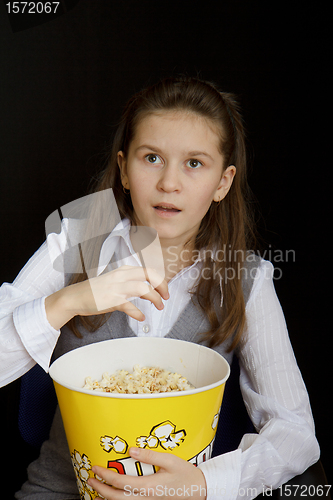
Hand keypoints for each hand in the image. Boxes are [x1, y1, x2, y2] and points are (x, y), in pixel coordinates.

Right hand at [45, 265, 168, 329]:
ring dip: (155, 299)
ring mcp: (117, 288)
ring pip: (144, 289)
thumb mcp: (115, 281)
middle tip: (166, 297)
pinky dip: (138, 313)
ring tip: (159, 307)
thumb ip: (130, 284)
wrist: (75, 297)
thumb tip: (148, 291)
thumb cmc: (96, 291)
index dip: (161, 280)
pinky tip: (141, 317)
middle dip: (162, 286)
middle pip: (150, 276)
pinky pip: (130, 306)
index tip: (165, 290)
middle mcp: (122, 276)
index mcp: (124, 270)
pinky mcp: (111, 300)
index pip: (149, 270)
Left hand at [87, 447, 206, 499]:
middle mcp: (144, 499)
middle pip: (115, 498)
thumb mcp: (170, 460)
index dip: (105, 476)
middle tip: (89, 479)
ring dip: (106, 499)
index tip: (95, 468)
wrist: (199, 491)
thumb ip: (150, 455)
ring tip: (96, 491)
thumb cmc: (185, 474)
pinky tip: (113, 498)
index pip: (119, 483)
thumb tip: (132, 449)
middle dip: (100, 489)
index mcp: (147, 487)